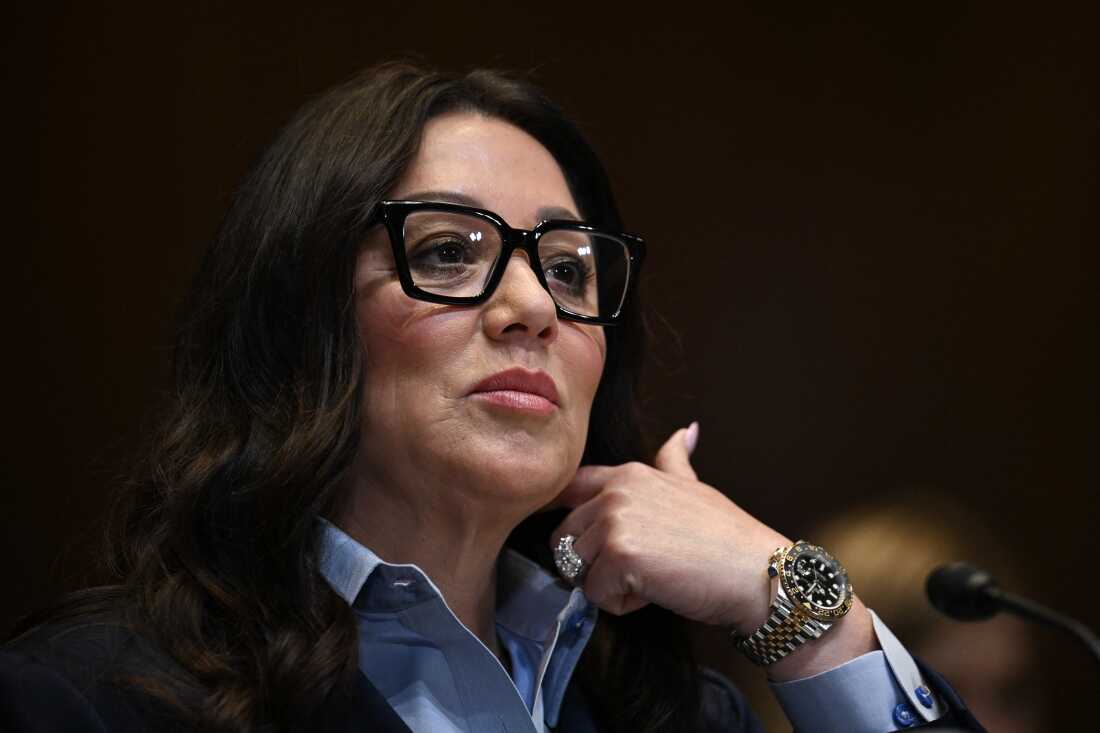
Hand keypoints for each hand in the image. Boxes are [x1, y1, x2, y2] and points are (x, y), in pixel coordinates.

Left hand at [550, 424, 790, 632]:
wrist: (756, 571)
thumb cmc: (726, 537)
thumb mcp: (693, 486)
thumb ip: (673, 460)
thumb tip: (685, 430)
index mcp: (627, 474)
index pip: (568, 490)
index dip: (568, 519)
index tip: (578, 540)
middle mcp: (615, 492)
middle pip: (565, 536)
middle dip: (593, 561)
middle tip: (640, 566)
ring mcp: (614, 522)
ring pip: (576, 568)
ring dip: (609, 584)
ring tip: (651, 576)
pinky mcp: (619, 556)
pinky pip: (596, 594)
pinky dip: (622, 604)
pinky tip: (657, 590)